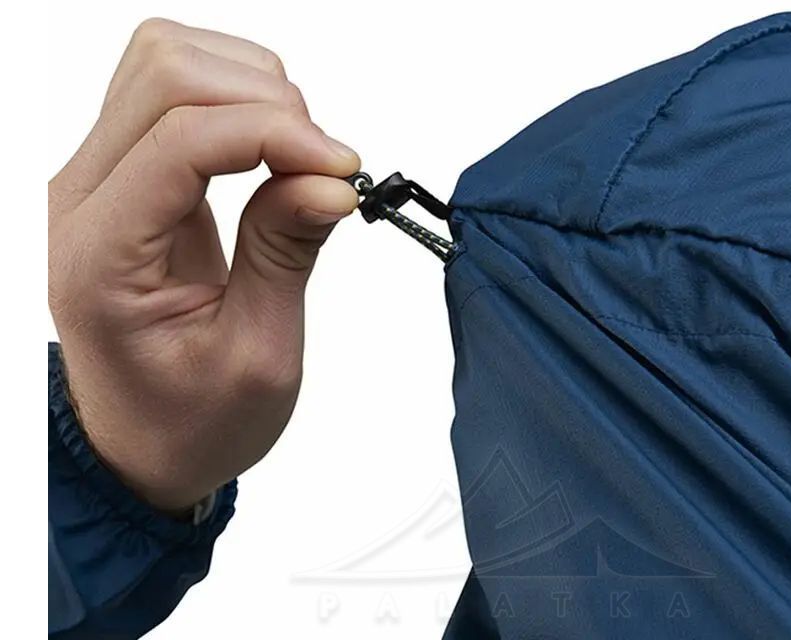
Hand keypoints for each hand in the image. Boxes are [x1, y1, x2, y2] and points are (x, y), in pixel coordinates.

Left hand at [48, 19, 360, 512]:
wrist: (143, 440)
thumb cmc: (189, 419)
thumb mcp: (257, 355)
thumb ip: (286, 253)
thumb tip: (331, 180)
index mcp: (102, 257)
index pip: (182, 138)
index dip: (276, 134)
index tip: (343, 170)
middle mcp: (82, 199)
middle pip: (166, 71)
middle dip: (267, 101)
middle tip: (324, 166)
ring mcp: (98, 176)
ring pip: (167, 60)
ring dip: (253, 88)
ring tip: (300, 155)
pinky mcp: (127, 169)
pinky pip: (175, 86)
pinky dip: (241, 96)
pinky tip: (275, 147)